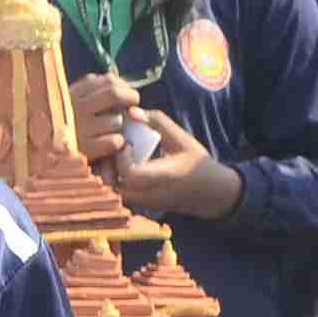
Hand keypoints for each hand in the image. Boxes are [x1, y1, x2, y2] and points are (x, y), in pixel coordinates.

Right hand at [65, 71, 140, 163]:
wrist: (33, 156)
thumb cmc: (56, 128)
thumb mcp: (64, 104)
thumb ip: (87, 91)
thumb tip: (117, 81)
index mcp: (71, 94)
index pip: (107, 80)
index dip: (122, 86)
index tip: (125, 93)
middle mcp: (75, 109)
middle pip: (114, 94)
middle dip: (130, 98)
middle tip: (132, 105)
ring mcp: (80, 129)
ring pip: (117, 120)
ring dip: (118, 126)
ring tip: (109, 131)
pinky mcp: (85, 150)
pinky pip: (114, 141)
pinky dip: (116, 143)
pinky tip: (108, 145)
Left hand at [107, 110, 241, 219]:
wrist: (208, 192)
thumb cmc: (195, 162)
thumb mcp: (182, 138)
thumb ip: (158, 122)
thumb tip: (131, 111)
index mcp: (163, 177)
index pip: (130, 173)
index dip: (122, 157)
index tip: (126, 142)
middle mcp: (149, 194)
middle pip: (113, 182)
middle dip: (109, 162)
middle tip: (114, 146)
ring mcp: (142, 203)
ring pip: (112, 188)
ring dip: (110, 170)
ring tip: (116, 154)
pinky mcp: (138, 205)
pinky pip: (118, 191)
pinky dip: (115, 177)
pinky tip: (121, 163)